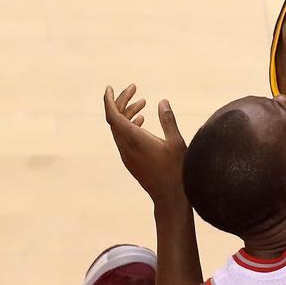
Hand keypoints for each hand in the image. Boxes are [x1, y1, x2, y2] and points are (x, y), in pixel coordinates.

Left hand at [104, 84, 187, 205]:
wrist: (169, 197)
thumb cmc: (176, 170)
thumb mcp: (176, 142)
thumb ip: (168, 120)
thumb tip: (162, 101)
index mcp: (135, 140)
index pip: (113, 116)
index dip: (109, 101)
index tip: (109, 87)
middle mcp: (126, 147)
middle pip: (115, 120)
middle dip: (122, 102)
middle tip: (134, 89)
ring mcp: (127, 155)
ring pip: (119, 129)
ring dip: (127, 113)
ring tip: (142, 103)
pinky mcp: (130, 160)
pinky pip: (123, 138)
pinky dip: (129, 125)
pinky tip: (141, 120)